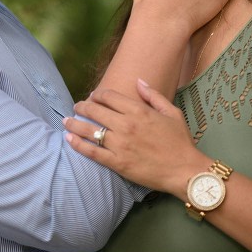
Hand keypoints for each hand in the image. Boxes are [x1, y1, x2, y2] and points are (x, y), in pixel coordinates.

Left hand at [62, 79, 209, 198]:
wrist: (185, 171)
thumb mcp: (172, 113)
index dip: (97, 94)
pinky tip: (69, 139)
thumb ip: (153, 95)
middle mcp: (126, 125)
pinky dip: (77, 144)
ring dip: (74, 123)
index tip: (93, 96)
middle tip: (77, 107)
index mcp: (138, 111)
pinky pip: (91, 151)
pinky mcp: (117, 162)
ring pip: (89, 130)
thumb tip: (139, 81)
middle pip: (94, 110)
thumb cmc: (180, 142)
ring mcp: (119, 144)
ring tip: (66, 121)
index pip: (108, 96)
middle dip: (82, 106)